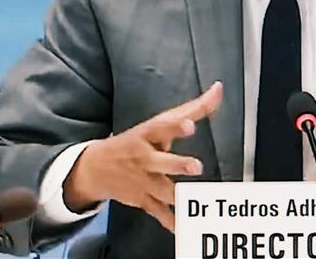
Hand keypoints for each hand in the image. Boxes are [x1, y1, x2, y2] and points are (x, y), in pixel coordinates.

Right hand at [63, 82, 222, 229]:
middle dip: (177, 164)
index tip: (189, 125)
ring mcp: (143, 180)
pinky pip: (158, 212)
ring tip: (192, 202)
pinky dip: (171, 221)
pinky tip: (182, 227)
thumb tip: (219, 89)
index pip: (161, 128)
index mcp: (148, 134)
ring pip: (161, 189)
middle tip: (196, 166)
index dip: (175, 127)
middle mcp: (144, 157)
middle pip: (160, 161)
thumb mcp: (161, 121)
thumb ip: (195, 107)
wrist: (96, 167)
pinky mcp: (143, 199)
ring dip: (177, 196)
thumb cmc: (139, 139)